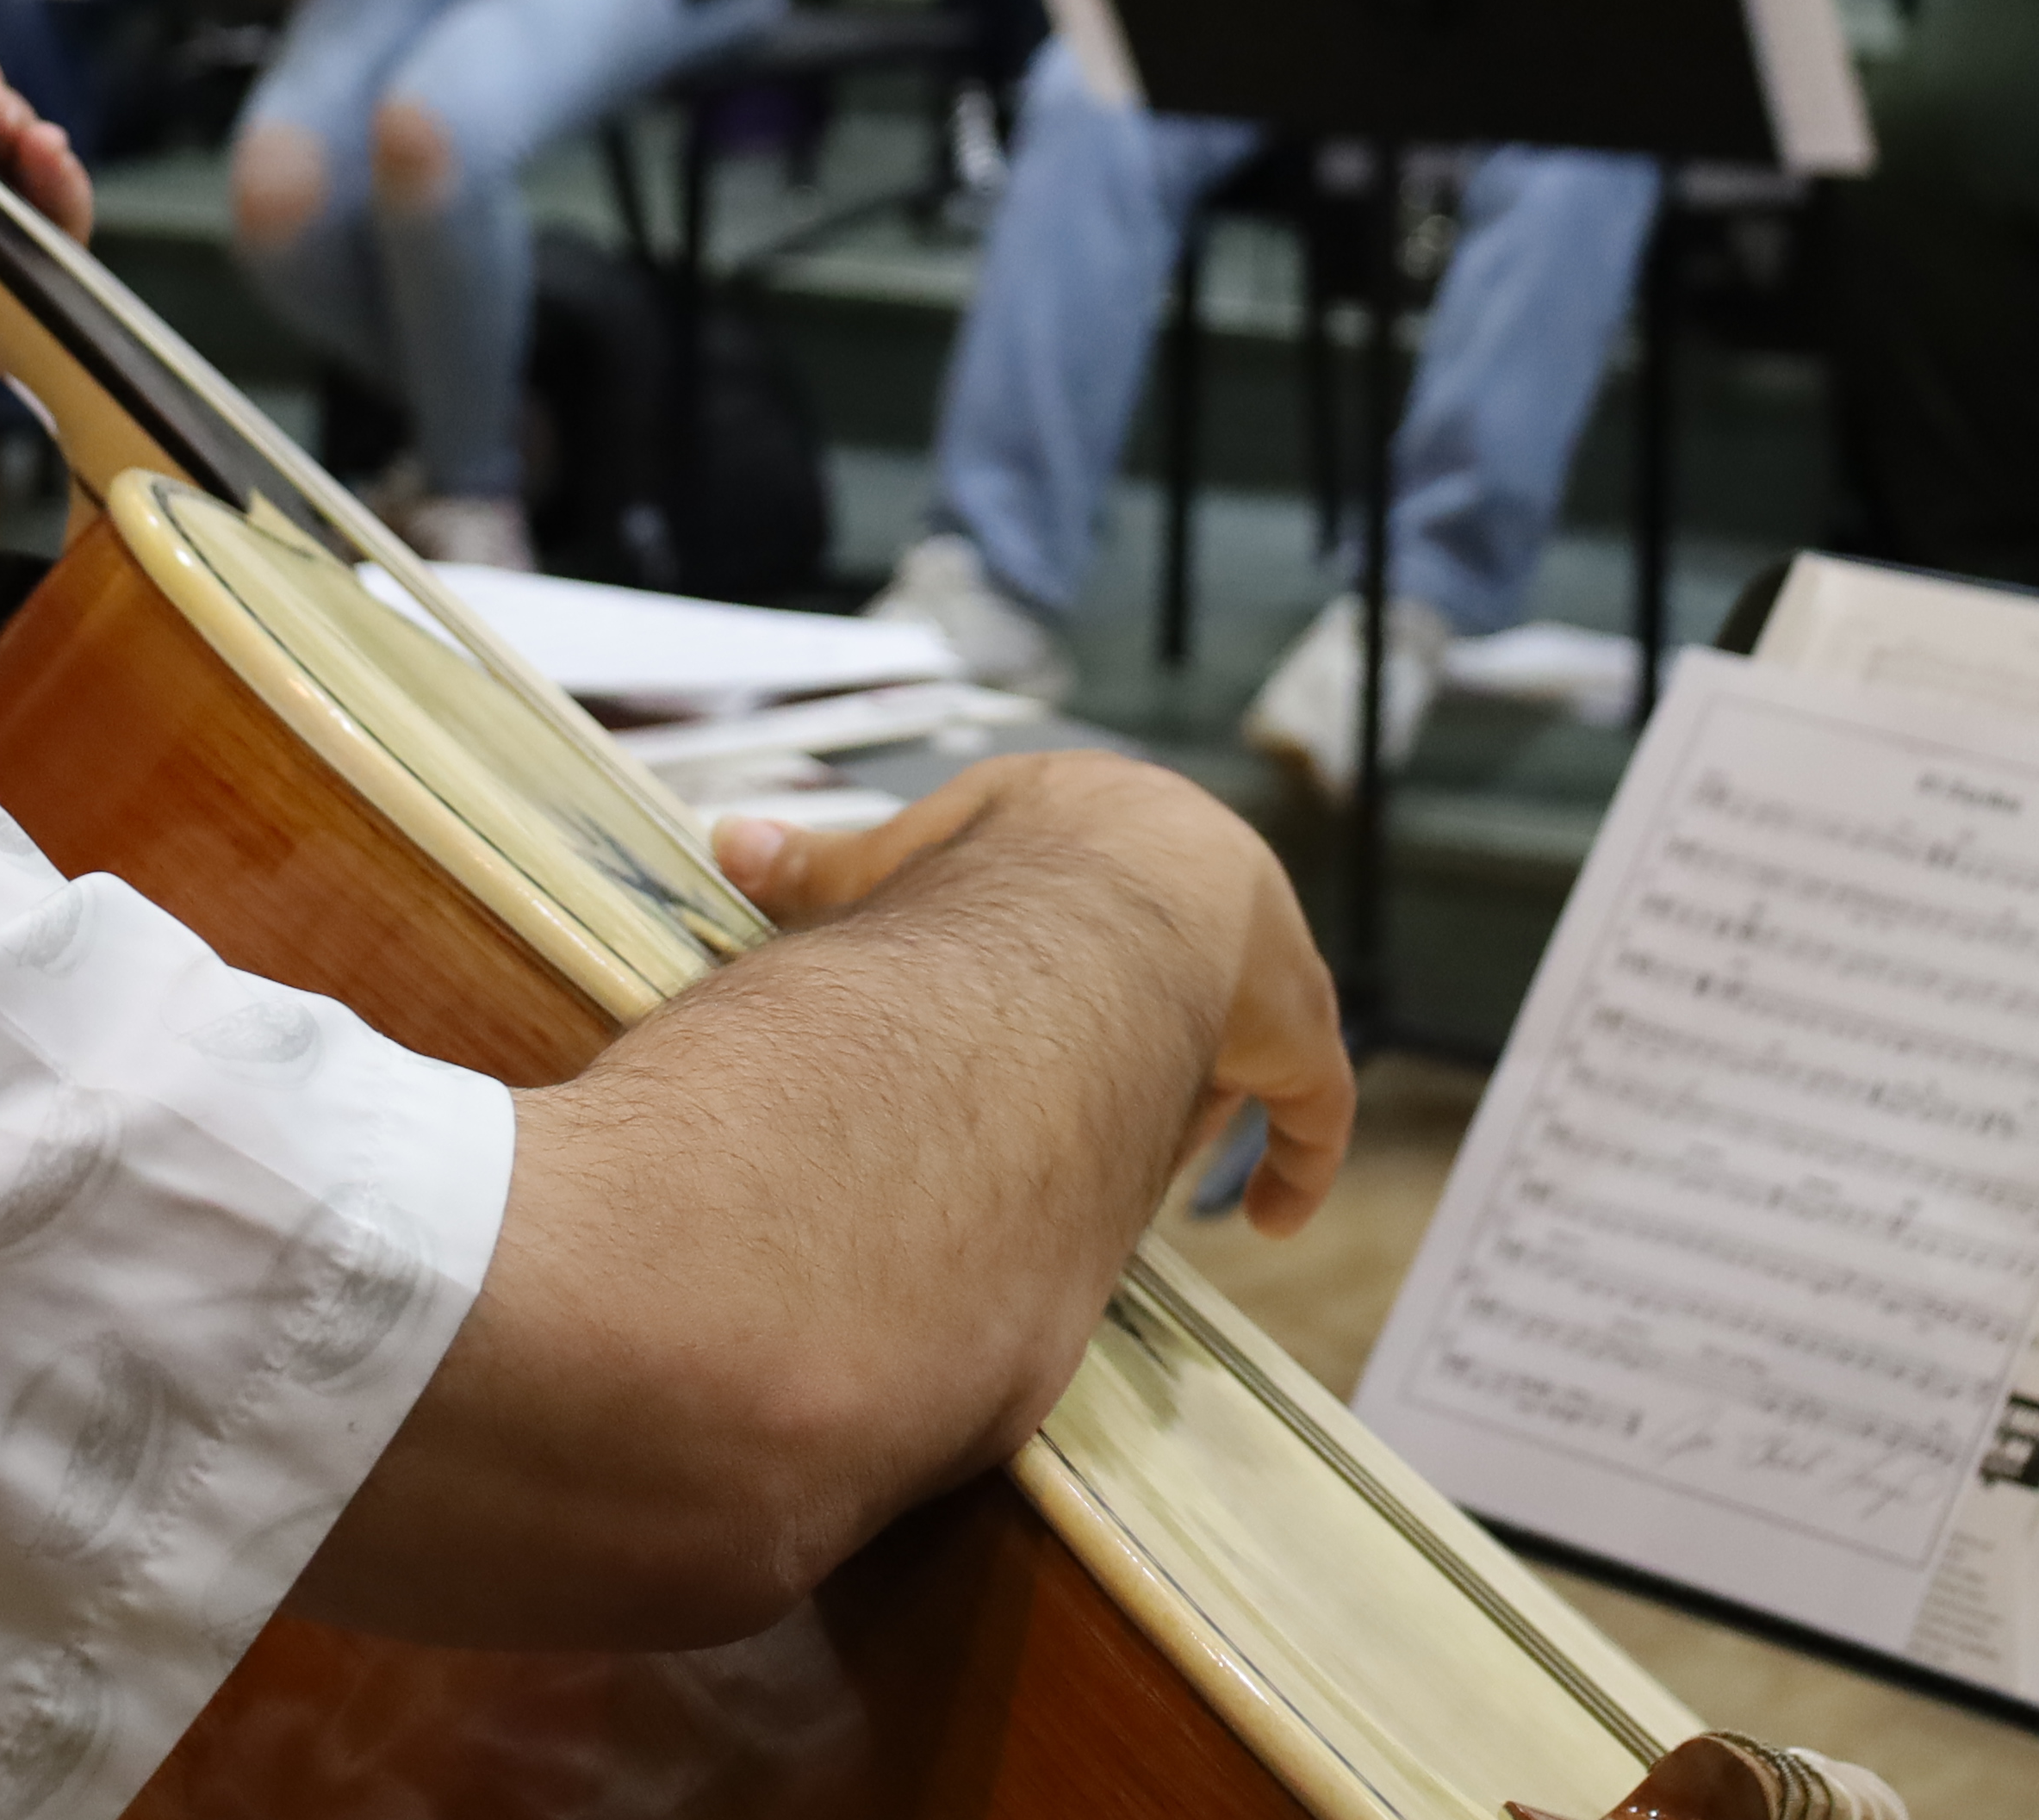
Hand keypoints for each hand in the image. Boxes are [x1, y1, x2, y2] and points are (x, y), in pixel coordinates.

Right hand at [719, 755, 1354, 1234]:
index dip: (1069, 962)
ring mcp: (1261, 951)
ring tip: (1150, 1151)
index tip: (1047, 1018)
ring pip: (1240, 1034)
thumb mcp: (887, 868)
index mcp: (1096, 820)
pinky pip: (1311, 1105)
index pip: (1090, 895)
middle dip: (1137, 1031)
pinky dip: (1291, 1160)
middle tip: (1098, 1099)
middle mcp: (1195, 875)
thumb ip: (819, 871)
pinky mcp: (1301, 1026)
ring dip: (1196, 1090)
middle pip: (1171, 971)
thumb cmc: (980, 878)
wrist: (1098, 899)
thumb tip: (728, 838)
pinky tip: (1266, 1217)